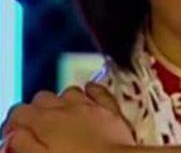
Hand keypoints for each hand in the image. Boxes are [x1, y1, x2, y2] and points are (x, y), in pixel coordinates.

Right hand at [2, 86, 134, 152]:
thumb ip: (24, 145)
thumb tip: (15, 135)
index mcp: (46, 122)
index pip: (20, 112)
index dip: (15, 123)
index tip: (16, 136)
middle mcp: (67, 108)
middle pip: (43, 97)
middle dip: (37, 110)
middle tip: (37, 128)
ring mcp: (90, 106)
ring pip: (70, 91)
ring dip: (63, 101)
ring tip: (61, 117)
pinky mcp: (111, 109)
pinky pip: (99, 90)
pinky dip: (91, 90)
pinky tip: (89, 93)